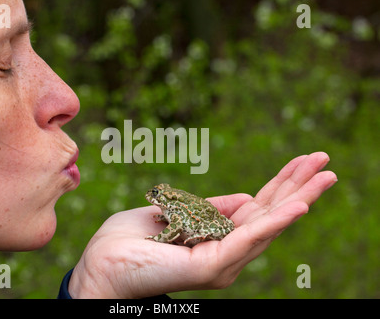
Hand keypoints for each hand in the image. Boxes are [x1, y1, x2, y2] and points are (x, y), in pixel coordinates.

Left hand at [68, 152, 336, 297]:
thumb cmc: (131, 240)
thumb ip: (212, 207)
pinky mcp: (212, 265)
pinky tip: (299, 205)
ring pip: (268, 225)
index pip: (258, 208)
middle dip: (299, 186)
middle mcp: (226, 251)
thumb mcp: (178, 212)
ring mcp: (222, 260)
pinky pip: (249, 239)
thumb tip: (246, 197)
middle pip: (270, 214)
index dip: (281, 184)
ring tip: (326, 175)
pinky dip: (276, 222)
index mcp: (218, 237)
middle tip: (326, 161)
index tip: (303, 160)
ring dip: (299, 198)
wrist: (100, 264)